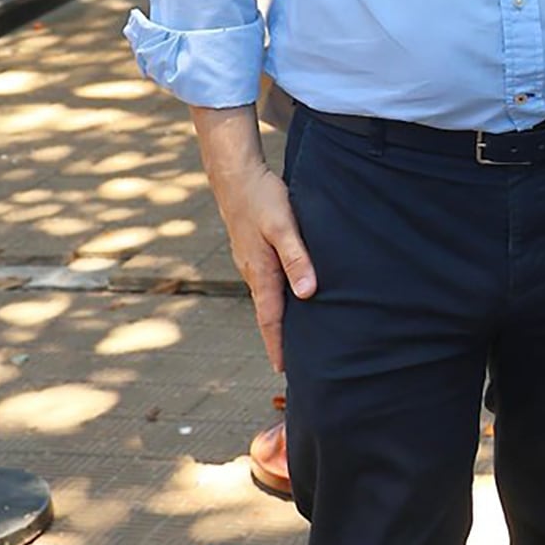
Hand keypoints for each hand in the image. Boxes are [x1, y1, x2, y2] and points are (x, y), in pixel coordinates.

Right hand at [211, 158, 316, 371]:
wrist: (236, 176)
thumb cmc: (263, 198)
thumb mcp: (284, 226)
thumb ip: (297, 258)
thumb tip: (308, 293)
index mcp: (262, 271)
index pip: (270, 317)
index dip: (278, 343)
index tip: (283, 368)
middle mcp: (254, 271)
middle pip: (268, 312)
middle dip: (278, 337)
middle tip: (293, 361)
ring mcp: (252, 261)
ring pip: (268, 295)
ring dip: (278, 316)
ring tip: (294, 334)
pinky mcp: (254, 250)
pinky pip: (267, 280)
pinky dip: (277, 295)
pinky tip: (290, 294)